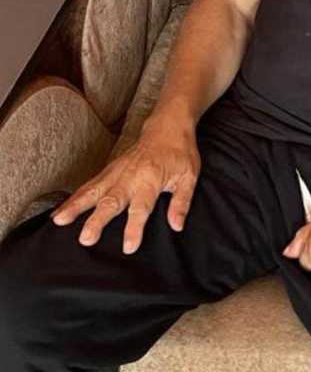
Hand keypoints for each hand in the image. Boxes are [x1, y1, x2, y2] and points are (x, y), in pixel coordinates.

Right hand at [49, 113, 199, 254]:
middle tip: (86, 239)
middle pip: (112, 200)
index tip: (128, 247)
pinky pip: (89, 184)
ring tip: (59, 221)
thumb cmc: (180, 152)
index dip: (135, 228)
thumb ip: (181, 202)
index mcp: (151, 179)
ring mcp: (117, 172)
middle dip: (98, 220)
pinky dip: (74, 197)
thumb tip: (177, 225)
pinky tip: (61, 211)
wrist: (168, 126)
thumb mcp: (189, 176)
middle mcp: (130, 176)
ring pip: (93, 190)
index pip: (141, 207)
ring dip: (76, 206)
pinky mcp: (109, 169)